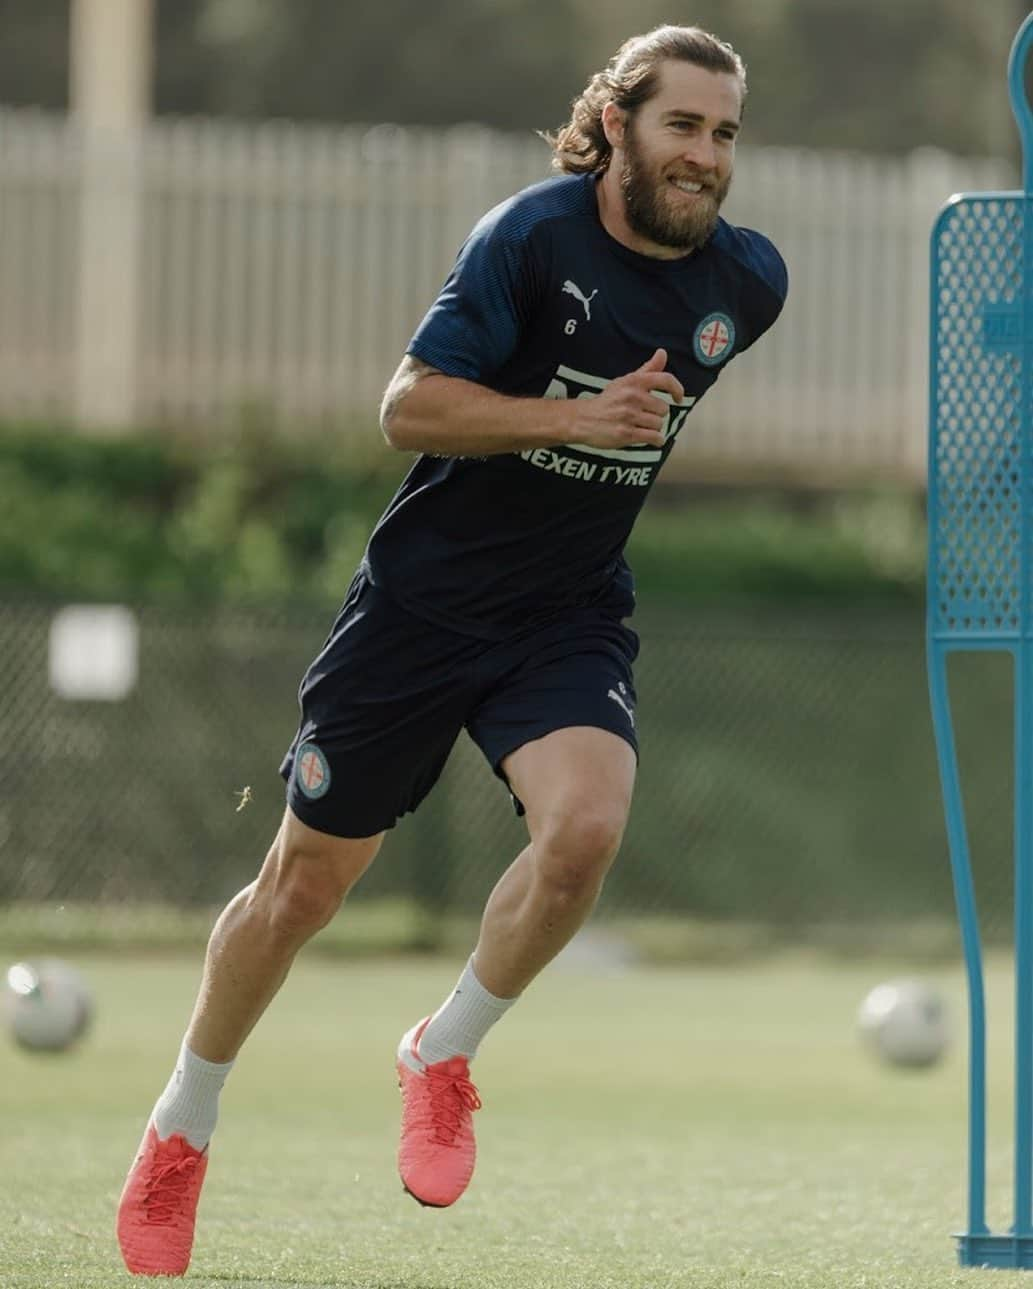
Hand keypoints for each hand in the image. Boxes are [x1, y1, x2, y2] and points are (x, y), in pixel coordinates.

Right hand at [568, 349, 683, 448]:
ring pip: (659, 424)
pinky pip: (654, 438)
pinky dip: (656, 441)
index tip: (678, 398)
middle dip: (656, 415)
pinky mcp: (625, 434)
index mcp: (634, 382)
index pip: (665, 379)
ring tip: (640, 427)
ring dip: (653, 428)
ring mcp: (628, 416)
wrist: (583, 419)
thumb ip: (647, 369)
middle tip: (643, 416)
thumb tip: (662, 353)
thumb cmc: (607, 401)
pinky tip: (649, 439)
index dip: (677, 389)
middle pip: (663, 409)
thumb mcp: (625, 382)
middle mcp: (632, 397)